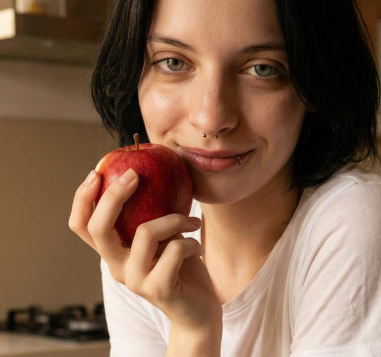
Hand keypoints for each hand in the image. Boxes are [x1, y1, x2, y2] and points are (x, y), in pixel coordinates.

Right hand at [69, 168, 221, 339]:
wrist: (199, 311)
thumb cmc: (181, 265)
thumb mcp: (165, 234)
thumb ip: (153, 212)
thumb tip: (152, 168)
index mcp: (114, 252)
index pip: (81, 226)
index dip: (82, 199)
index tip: (98, 171)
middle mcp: (117, 267)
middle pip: (99, 228)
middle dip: (114, 195)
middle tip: (135, 174)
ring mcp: (135, 280)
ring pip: (146, 232)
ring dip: (176, 218)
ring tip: (193, 221)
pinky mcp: (159, 289)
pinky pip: (174, 249)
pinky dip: (191, 241)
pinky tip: (198, 247)